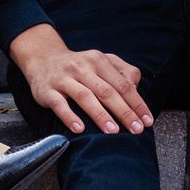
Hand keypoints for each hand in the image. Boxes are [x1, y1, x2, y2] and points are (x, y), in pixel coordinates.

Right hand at [10, 23, 150, 135]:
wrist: (42, 58)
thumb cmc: (78, 66)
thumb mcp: (101, 61)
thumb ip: (122, 71)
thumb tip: (136, 87)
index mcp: (98, 60)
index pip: (122, 84)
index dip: (136, 103)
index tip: (147, 121)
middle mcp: (82, 67)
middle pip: (107, 91)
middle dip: (124, 111)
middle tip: (136, 129)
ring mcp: (63, 79)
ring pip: (84, 96)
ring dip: (100, 114)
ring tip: (112, 131)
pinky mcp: (47, 91)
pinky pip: (59, 104)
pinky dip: (69, 116)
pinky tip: (79, 129)